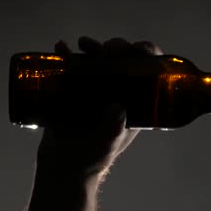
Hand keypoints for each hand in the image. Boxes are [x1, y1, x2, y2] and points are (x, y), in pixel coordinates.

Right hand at [36, 36, 163, 179]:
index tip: (139, 50)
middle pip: (124, 59)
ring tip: (84, 44)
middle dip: (119, 48)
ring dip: (94, 46)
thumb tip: (117, 109)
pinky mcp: (72, 88)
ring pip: (99, 58)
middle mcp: (117, 90)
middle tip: (109, 50)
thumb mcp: (107, 145)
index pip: (148, 71)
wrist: (63, 166)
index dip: (148, 55)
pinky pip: (71, 65)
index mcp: (135, 101)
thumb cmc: (92, 159)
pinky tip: (61, 47)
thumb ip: (113, 130)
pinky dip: (67, 54)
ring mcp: (95, 87)